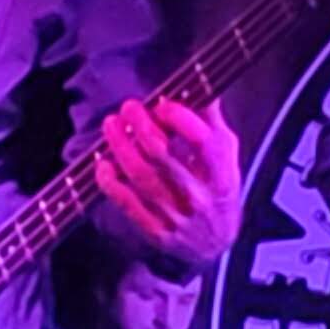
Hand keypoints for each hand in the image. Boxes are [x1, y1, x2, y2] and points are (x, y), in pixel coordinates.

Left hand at [95, 93, 241, 264]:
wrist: (216, 245)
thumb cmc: (218, 189)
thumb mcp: (226, 155)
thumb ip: (211, 122)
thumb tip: (200, 84)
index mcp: (222, 173)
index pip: (201, 140)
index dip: (178, 116)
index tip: (161, 103)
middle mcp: (200, 196)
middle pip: (162, 154)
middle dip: (140, 125)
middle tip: (129, 107)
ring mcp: (177, 216)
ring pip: (141, 176)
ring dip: (121, 147)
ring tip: (111, 125)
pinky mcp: (158, 232)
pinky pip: (128, 205)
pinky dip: (111, 183)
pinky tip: (103, 164)